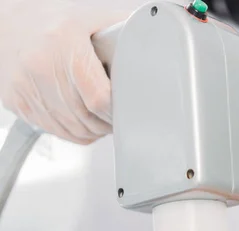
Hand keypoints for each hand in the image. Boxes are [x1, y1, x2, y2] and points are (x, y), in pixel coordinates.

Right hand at [0, 0, 130, 143]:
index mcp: (64, 42)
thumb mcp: (88, 19)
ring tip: (100, 121)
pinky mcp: (18, 103)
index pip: (98, 97)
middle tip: (115, 118)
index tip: (123, 112)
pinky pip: (56, 131)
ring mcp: (27, 87)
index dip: (114, 111)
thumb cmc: (51, 23)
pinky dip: (74, 133)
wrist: (8, 26)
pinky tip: (82, 122)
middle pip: (86, 118)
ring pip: (72, 130)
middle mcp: (42, 65)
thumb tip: (153, 40)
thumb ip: (121, 31)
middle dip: (106, 123)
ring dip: (92, 132)